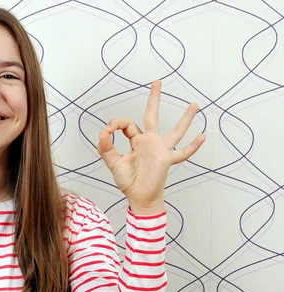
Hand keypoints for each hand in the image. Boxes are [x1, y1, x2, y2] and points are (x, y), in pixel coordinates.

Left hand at [97, 80, 205, 214]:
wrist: (139, 197)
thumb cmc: (128, 181)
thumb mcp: (113, 163)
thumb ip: (106, 148)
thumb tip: (102, 132)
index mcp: (136, 141)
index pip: (127, 124)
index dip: (116, 124)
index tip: (108, 130)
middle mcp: (150, 142)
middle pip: (152, 116)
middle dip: (154, 99)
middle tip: (157, 82)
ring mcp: (160, 150)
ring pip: (175, 131)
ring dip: (185, 118)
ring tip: (194, 104)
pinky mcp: (167, 160)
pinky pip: (182, 153)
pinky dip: (192, 146)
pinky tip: (202, 136)